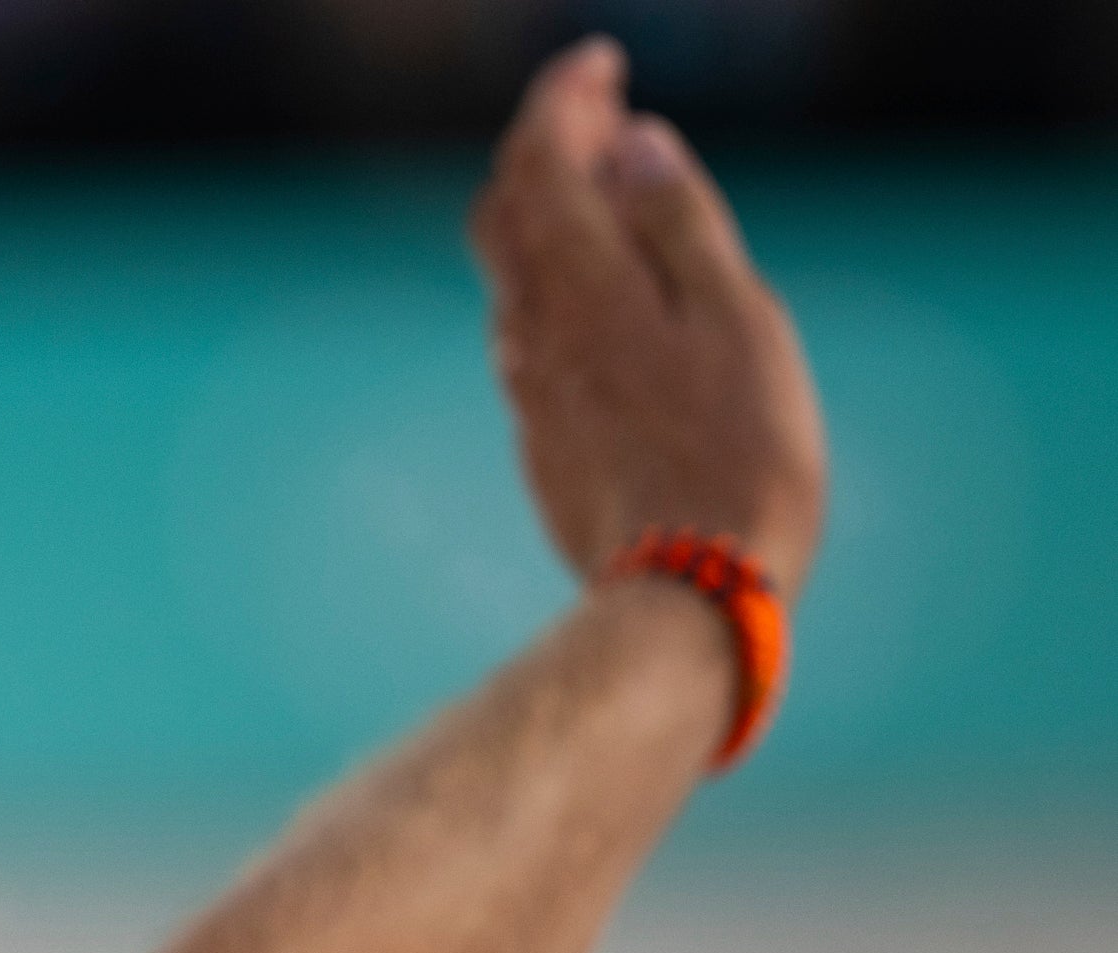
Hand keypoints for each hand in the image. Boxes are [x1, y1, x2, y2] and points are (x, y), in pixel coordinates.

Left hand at [472, 39, 826, 598]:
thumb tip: (630, 143)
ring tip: (609, 190)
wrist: (688, 594)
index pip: (539, 161)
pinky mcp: (542, 439)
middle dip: (544, 148)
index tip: (599, 66)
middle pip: (507, 212)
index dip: (560, 100)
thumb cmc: (737, 454)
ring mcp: (531, 391)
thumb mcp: (734, 316)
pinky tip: (600, 295)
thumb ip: (678, 224)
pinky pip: (530, 337)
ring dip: (549, 217)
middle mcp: (536, 333)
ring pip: (513, 276)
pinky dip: (557, 284)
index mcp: (585, 287)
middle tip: (600, 114)